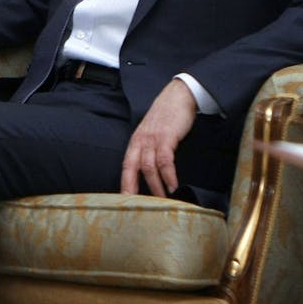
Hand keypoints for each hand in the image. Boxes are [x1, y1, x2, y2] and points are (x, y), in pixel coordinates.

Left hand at [120, 80, 198, 197]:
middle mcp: (140, 142)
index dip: (124, 184)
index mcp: (135, 143)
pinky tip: (172, 185)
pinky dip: (168, 175)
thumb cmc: (166, 117)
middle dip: (133, 188)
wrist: (178, 96)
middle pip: (132, 168)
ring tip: (162, 200)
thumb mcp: (152, 134)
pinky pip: (165, 160)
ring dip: (155, 186)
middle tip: (137, 206)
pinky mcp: (166, 137)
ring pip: (148, 167)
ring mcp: (152, 139)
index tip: (124, 201)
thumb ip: (149, 150)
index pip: (125, 166)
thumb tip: (150, 171)